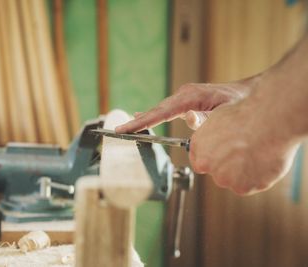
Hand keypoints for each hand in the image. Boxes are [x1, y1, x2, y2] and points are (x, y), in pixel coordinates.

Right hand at [115, 77, 258, 132]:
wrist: (250, 93)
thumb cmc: (241, 103)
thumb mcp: (225, 114)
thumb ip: (207, 120)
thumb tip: (190, 120)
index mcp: (190, 96)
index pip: (161, 112)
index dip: (142, 122)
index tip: (126, 129)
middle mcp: (184, 95)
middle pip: (156, 111)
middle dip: (137, 122)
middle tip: (119, 131)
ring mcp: (185, 97)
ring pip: (160, 111)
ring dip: (144, 120)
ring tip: (126, 129)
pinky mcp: (187, 101)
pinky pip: (167, 111)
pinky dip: (154, 116)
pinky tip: (141, 118)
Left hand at [189, 99, 298, 194]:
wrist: (268, 121)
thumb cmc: (245, 115)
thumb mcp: (218, 119)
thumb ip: (211, 136)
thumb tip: (212, 140)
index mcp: (198, 147)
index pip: (200, 163)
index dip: (213, 160)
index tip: (224, 157)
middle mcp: (207, 165)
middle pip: (218, 173)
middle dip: (229, 167)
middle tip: (245, 153)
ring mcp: (224, 178)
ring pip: (234, 181)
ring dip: (244, 173)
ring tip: (257, 153)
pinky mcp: (242, 187)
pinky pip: (251, 185)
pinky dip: (258, 177)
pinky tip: (263, 161)